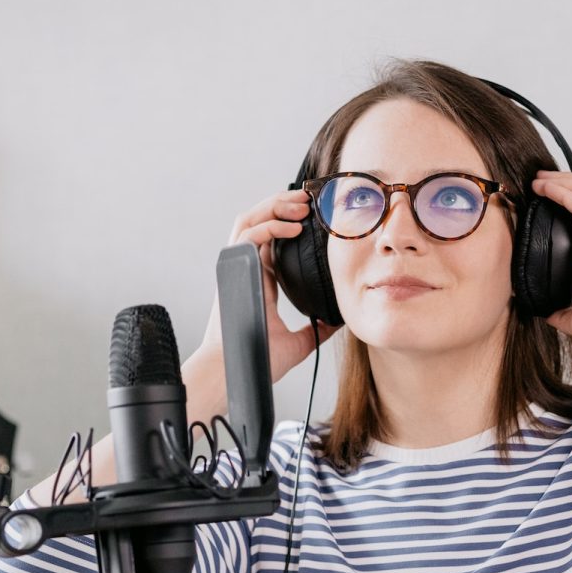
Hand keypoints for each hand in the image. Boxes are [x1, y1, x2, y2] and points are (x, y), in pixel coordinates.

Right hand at [200, 189, 340, 384]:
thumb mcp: (300, 342)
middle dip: (282, 204)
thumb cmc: (260, 360)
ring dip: (275, 206)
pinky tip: (294, 226)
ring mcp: (236, 267)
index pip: (270, 239)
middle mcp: (244, 269)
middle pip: (257, 220)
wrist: (237, 372)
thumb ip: (317, 329)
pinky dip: (271, 225)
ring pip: (249, 219)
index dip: (288, 222)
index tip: (314, 216)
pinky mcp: (233, 270)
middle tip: (310, 201)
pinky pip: (249, 235)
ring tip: (302, 205)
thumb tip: (338, 323)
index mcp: (257, 280)